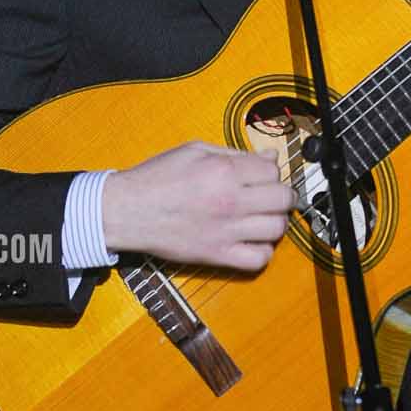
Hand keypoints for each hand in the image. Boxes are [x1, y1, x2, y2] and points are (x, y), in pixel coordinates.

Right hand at [101, 141, 291, 271]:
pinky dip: (262, 251)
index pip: (273, 169)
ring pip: (277, 229)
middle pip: (283, 199)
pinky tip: (252, 240)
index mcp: (223, 171)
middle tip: (268, 195)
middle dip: (279, 194)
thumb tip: (269, 156)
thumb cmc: (155, 178)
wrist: (126, 211)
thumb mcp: (194, 151)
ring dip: (274, 222)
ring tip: (261, 218)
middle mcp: (230, 201)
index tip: (262, 175)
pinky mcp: (218, 255)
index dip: (270, 170)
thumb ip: (235, 154)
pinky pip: (259, 259)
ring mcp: (226, 231)